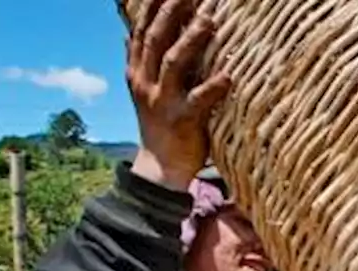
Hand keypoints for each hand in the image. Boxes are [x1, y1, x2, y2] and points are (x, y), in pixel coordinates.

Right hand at [126, 0, 230, 190]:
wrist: (161, 168)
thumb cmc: (162, 124)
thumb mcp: (145, 90)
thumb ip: (141, 62)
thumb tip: (128, 34)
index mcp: (137, 73)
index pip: (141, 32)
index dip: (152, 8)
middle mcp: (146, 83)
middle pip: (155, 40)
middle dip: (171, 14)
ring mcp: (163, 101)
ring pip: (173, 63)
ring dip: (191, 40)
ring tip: (209, 22)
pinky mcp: (183, 121)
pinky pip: (200, 100)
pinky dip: (214, 86)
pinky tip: (229, 74)